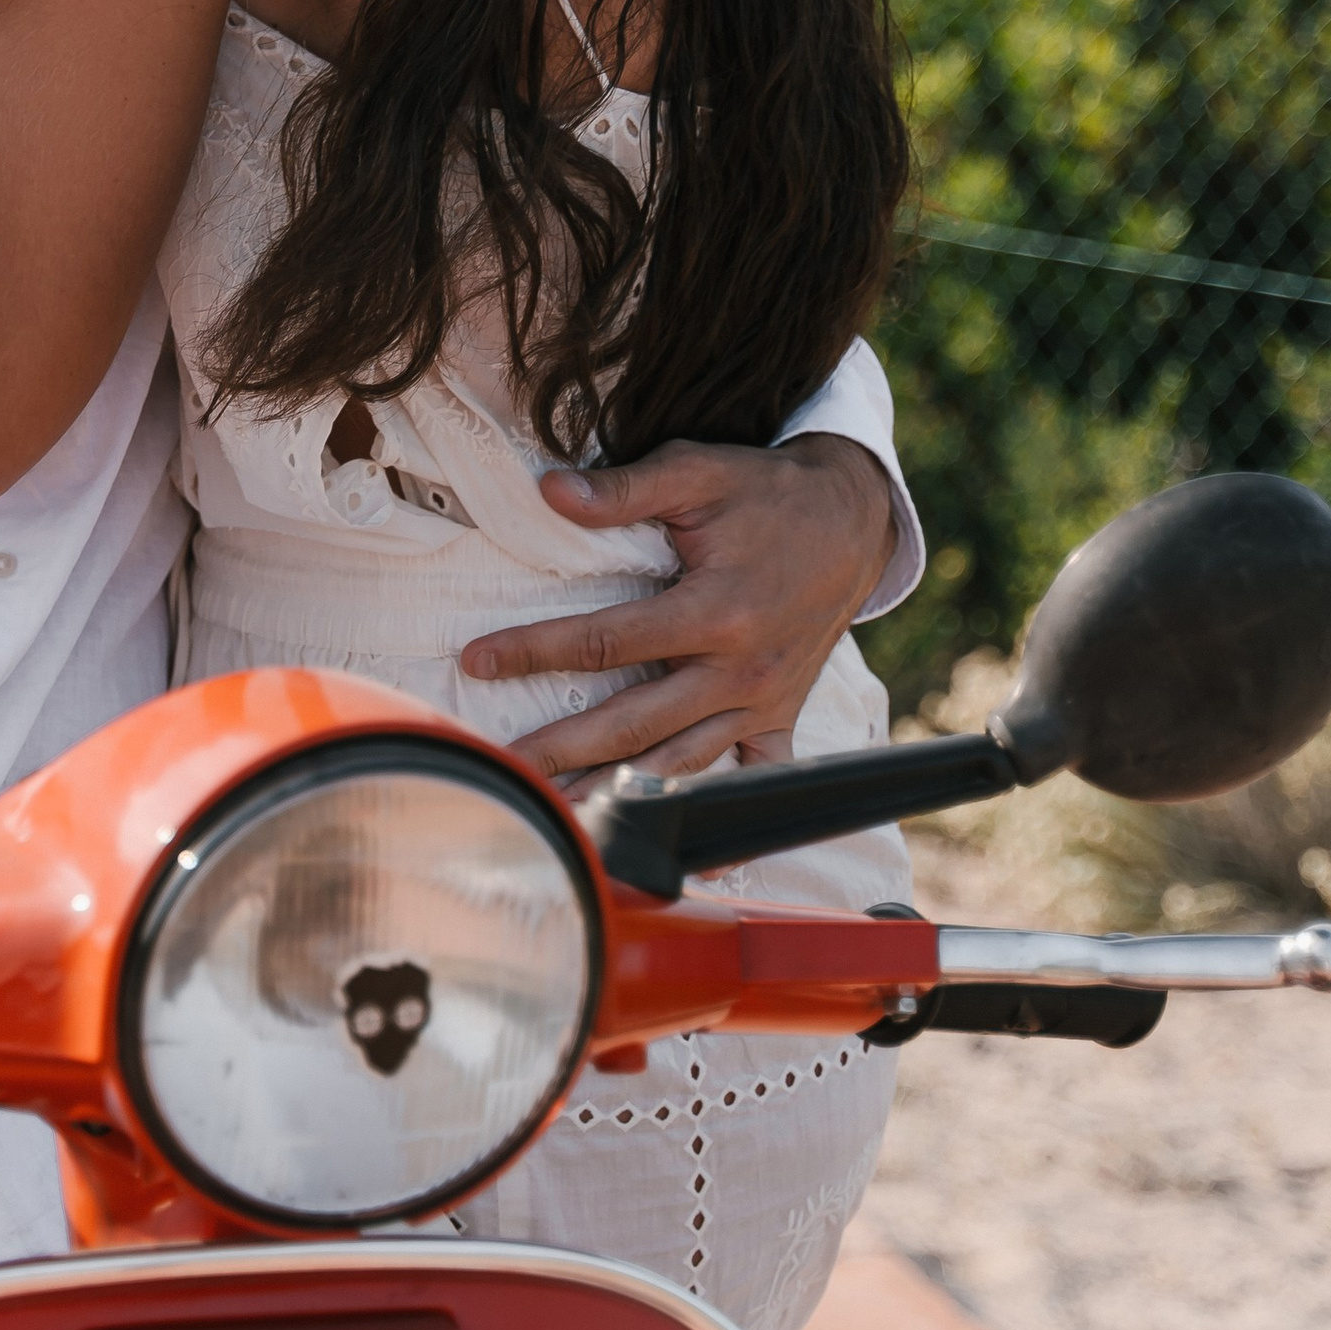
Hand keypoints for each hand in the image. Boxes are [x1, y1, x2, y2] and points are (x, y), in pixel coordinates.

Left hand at [459, 433, 896, 780]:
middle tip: (504, 769)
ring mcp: (761, 702)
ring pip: (679, 763)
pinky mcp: (780, 716)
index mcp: (714, 611)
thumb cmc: (767, 495)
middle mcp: (737, 670)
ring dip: (619, 792)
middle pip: (632, 723)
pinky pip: (752, 778)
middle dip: (562, 749)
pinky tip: (684, 857)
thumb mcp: (699, 472)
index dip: (535, 651)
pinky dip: (723, 816)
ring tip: (563, 811)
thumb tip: (551, 491)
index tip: (477, 661)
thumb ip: (625, 489)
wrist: (853, 521)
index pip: (605, 642)